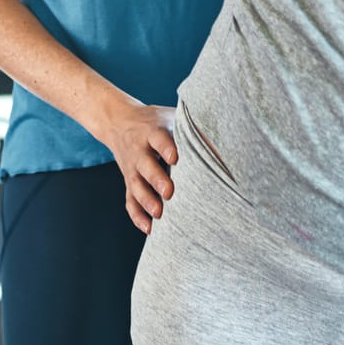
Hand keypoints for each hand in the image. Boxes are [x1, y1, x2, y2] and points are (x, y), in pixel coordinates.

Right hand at [95, 99, 179, 233]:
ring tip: (159, 213)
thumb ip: (192, 127)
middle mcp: (140, 150)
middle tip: (169, 192)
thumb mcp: (171, 117)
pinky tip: (149, 228)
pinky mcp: (128, 182)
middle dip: (156, 179)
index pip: (158, 138)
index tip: (175, 158)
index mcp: (152, 131)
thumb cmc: (156, 121)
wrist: (119, 121)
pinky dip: (137, 215)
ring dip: (146, 200)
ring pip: (136, 186)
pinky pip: (129, 200)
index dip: (166, 148)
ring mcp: (132, 168)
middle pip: (145, 165)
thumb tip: (224, 138)